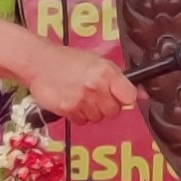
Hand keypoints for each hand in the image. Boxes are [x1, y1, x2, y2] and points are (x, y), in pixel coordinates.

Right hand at [18, 44, 140, 124]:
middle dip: (107, 105)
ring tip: (81, 95)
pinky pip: (82, 121)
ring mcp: (81, 99)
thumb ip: (119, 79)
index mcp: (105, 71)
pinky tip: (71, 100)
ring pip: (98, 118)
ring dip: (92, 110)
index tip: (121, 95)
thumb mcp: (97, 62)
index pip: (129, 96)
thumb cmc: (68, 60)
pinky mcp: (68, 110)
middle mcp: (95, 86)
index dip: (126, 97)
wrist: (39, 63)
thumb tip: (141, 95)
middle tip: (95, 93)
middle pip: (114, 111)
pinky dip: (78, 114)